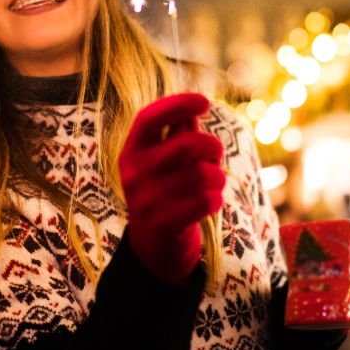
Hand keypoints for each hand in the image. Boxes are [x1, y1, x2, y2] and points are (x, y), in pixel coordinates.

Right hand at [119, 93, 225, 283]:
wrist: (154, 247)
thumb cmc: (166, 192)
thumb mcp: (165, 161)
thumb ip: (178, 135)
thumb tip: (192, 112)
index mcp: (132, 151)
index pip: (149, 118)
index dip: (177, 104)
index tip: (205, 102)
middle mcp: (133, 173)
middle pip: (187, 144)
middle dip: (213, 147)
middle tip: (216, 155)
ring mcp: (145, 200)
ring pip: (203, 175)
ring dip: (218, 178)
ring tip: (213, 184)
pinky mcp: (162, 225)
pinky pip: (206, 201)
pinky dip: (216, 200)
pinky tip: (209, 203)